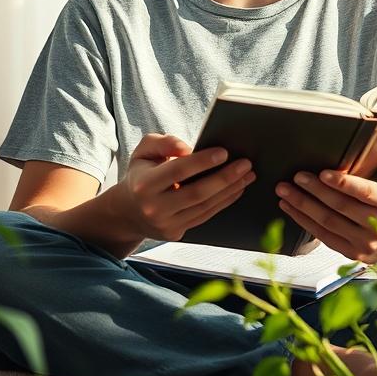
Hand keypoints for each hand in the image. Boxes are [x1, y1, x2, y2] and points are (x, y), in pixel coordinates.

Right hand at [117, 133, 254, 241]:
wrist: (128, 211)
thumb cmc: (141, 174)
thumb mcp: (144, 151)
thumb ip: (163, 142)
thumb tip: (187, 149)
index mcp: (144, 184)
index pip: (178, 171)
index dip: (203, 161)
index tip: (225, 151)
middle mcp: (154, 208)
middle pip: (196, 192)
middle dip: (225, 177)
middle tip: (246, 163)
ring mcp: (166, 224)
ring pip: (205, 206)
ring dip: (230, 190)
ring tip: (248, 175)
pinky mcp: (176, 233)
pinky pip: (205, 216)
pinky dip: (224, 202)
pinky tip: (237, 189)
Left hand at [275, 157, 376, 266]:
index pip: (367, 192)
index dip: (344, 183)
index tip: (323, 173)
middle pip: (341, 206)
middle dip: (315, 190)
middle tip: (297, 177)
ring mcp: (364, 242)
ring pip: (328, 222)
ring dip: (303, 205)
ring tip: (285, 191)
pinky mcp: (351, 252)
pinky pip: (323, 236)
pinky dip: (304, 221)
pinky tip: (290, 208)